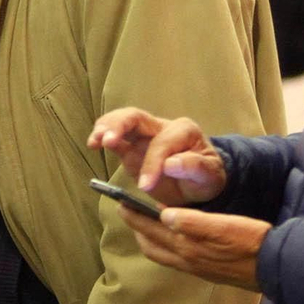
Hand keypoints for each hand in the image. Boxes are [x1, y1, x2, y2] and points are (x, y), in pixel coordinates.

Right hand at [88, 107, 226, 204]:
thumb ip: (195, 167)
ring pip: (122, 121)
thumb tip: (171, 164)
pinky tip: (92, 144)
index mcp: (183, 131)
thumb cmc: (205, 177)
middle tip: (107, 140)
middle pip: (137, 117)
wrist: (198, 183)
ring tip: (96, 141)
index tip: (146, 186)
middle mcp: (161, 127)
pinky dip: (102, 136)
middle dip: (120, 126)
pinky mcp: (131, 147)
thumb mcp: (210, 176)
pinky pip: (115, 137)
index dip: (152, 162)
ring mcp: (144, 136)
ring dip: (107, 128)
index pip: (162, 142)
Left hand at [115, 203, 270, 290]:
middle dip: (138, 229)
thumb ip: (192, 222)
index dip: (136, 217)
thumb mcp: (223, 225)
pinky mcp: (208, 271)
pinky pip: (176, 259)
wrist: (276, 268)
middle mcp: (188, 261)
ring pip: (164, 254)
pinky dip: (166, 246)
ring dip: (151, 239)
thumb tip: (163, 215)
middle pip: (153, 246)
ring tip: (146, 224)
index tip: (121, 203)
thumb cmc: (252, 241)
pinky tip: (175, 238)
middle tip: (128, 212)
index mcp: (188, 247)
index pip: (152, 231)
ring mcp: (198, 268)